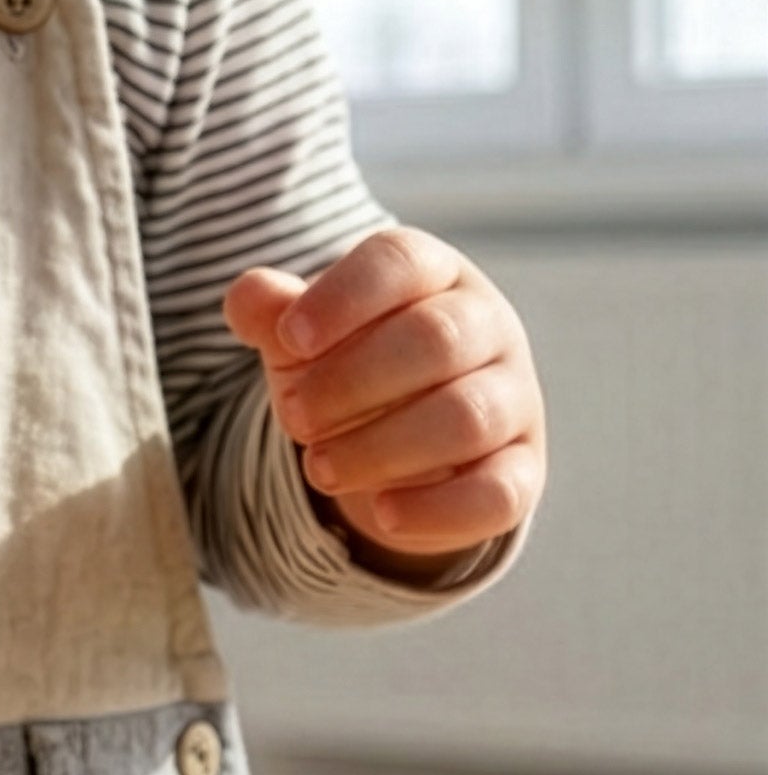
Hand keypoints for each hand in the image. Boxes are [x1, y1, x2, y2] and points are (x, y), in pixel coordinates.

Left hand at [223, 229, 544, 575]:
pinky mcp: (522, 470)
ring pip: (467, 417)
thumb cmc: (347, 363)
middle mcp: (488, 326)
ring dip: (381, 447)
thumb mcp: (303, 336)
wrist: (400, 440)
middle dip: (351, 382)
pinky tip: (382, 512)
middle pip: (436, 339)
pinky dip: (436, 508)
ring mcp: (514, 398)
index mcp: (433, 274)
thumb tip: (251, 294)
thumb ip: (270, 311)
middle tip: (293, 416)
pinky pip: (499, 492)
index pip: (400, 262)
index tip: (288, 339)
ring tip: (318, 467)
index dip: (342, 298)